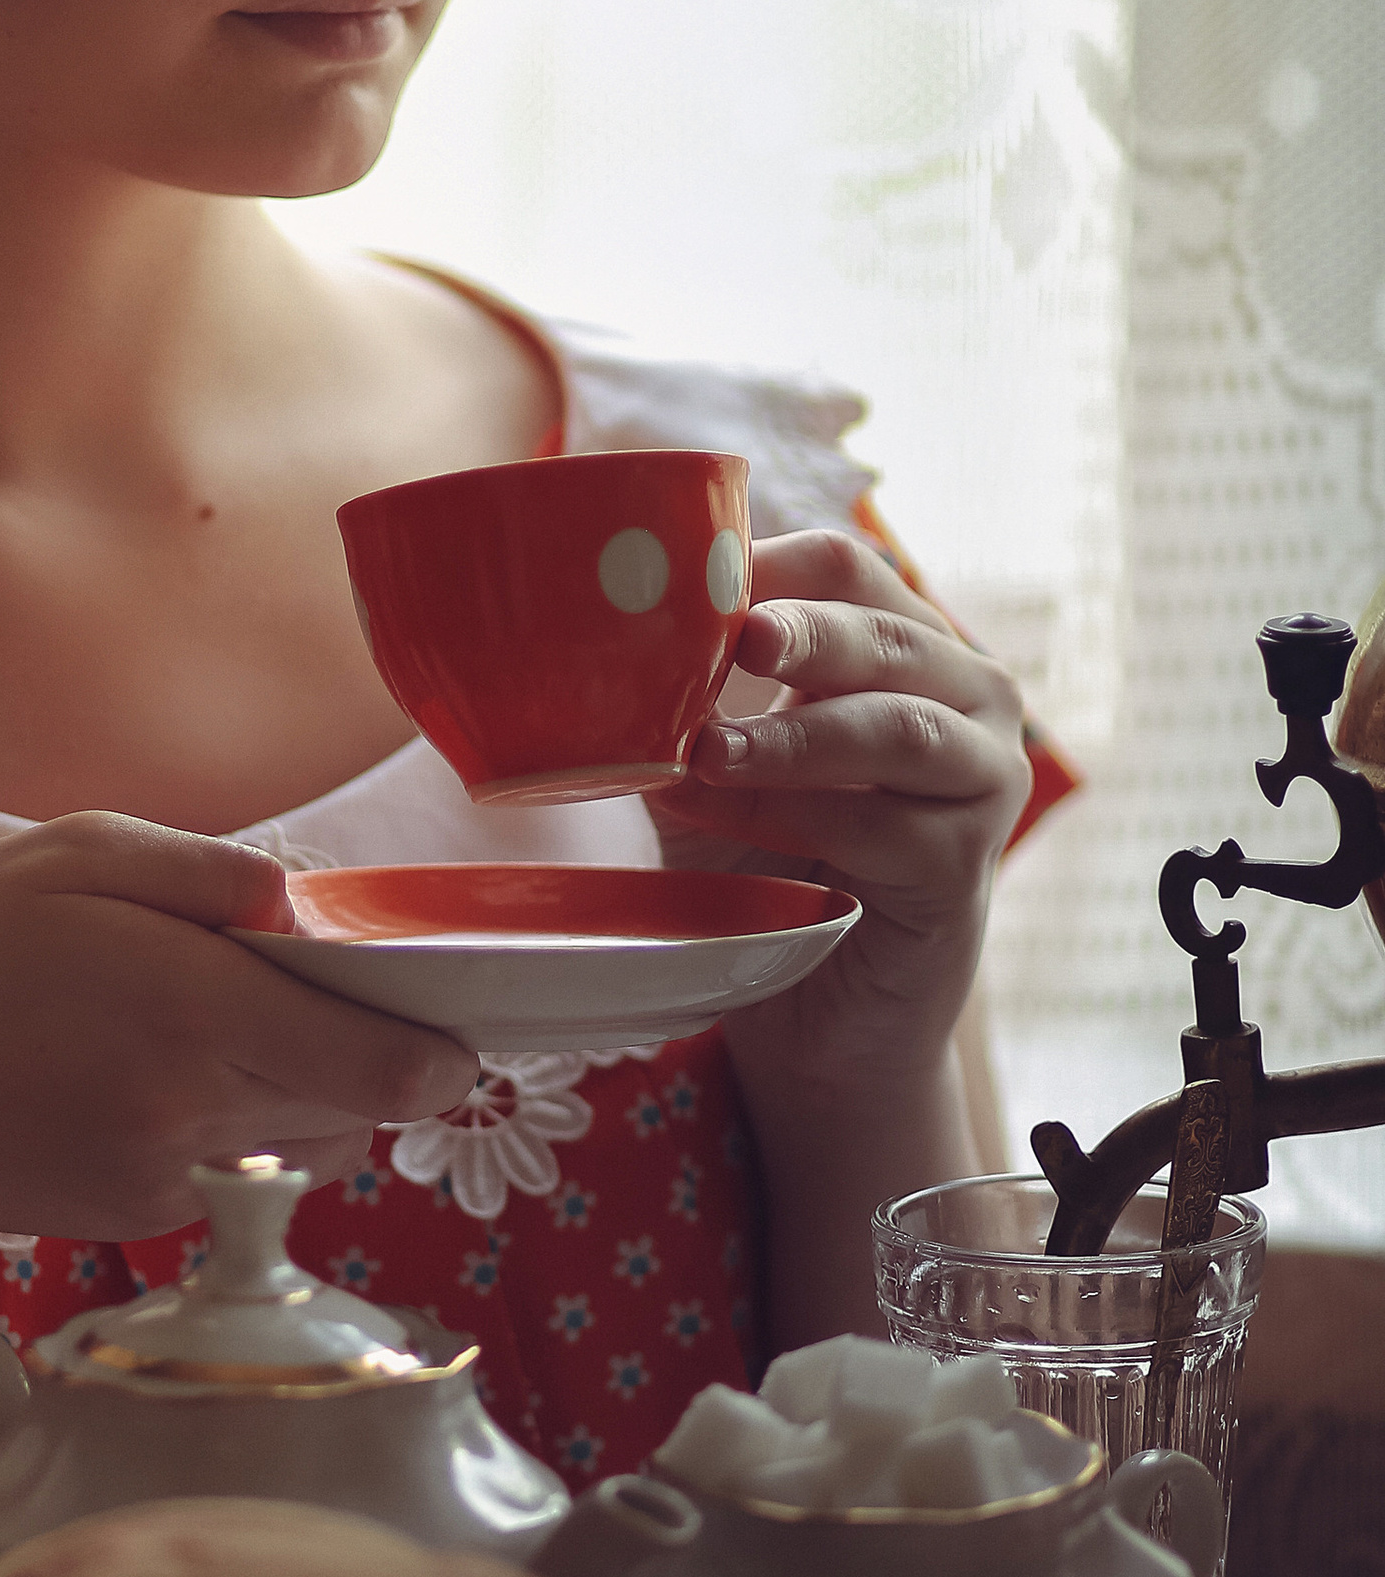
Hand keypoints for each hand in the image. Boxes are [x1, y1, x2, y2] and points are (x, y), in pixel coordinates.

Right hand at [0, 812, 481, 1242]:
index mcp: (192, 1004)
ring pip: (300, 1154)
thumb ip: (204, 870)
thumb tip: (299, 903)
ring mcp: (163, 1177)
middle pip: (357, 1115)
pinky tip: (143, 1087)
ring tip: (228, 1042)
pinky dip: (221, 1138)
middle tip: (339, 1017)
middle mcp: (191, 1107)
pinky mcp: (130, 1221)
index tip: (455, 1040)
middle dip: (372, 1072)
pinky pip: (226, 1181)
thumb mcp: (69, 851)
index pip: (379, 1063)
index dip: (436, 1057)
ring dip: (303, 1106)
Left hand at [646, 529, 1031, 1129]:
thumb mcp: (714, 762)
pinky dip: (787, 814)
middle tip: (731, 636)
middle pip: (882, 633)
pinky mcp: (964, 867)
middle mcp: (964, 697)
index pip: (844, 565)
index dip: (767, 562)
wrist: (819, 1014)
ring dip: (791, 736)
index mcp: (903, 644)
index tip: (681, 577)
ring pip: (893, 728)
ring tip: (703, 748)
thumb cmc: (765, 864)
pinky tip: (716, 811)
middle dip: (799, 631)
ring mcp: (979, 780)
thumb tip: (596, 632)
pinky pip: (878, 827)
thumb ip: (686, 695)